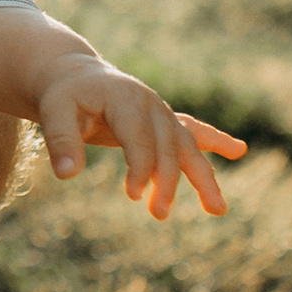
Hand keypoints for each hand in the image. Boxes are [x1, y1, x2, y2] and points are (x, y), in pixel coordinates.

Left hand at [37, 62, 243, 218]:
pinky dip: (215, 141)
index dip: (141, 167)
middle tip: (159, 214)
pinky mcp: (165, 122)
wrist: (76, 77)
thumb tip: (67, 175)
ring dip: (203, 177)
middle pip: (168, 146)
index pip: (139, 137)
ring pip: (189, 145)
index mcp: (125, 99)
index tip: (135, 196)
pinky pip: (195, 132)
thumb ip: (60, 140)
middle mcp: (150, 105)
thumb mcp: (53, 112)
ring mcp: (162, 113)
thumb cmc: (64, 96)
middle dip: (168, 182)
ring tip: (218, 210)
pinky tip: (238, 150)